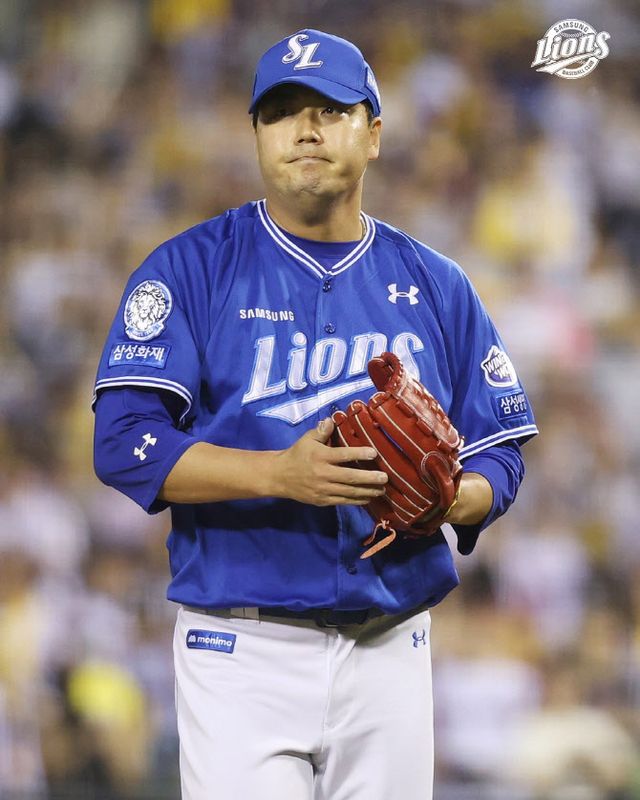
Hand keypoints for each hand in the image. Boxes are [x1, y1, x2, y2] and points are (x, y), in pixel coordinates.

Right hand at [270, 417, 387, 505]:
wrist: (279, 476)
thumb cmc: (297, 454)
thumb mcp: (306, 439)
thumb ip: (321, 430)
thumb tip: (332, 420)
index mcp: (320, 457)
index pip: (343, 455)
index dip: (359, 454)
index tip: (374, 453)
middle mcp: (323, 474)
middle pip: (350, 477)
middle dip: (369, 478)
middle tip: (385, 478)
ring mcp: (323, 489)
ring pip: (349, 492)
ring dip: (367, 491)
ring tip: (381, 490)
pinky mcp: (322, 500)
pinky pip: (342, 501)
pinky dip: (356, 500)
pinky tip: (368, 498)